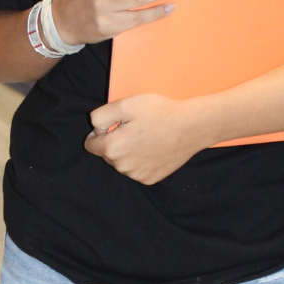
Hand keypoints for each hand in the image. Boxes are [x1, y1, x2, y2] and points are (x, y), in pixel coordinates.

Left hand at [84, 93, 212, 183]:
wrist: (192, 127)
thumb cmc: (160, 113)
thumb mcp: (125, 104)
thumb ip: (100, 116)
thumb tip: (96, 129)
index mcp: (112, 148)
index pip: (90, 144)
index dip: (101, 132)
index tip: (117, 125)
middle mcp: (122, 166)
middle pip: (107, 155)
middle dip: (115, 142)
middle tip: (136, 129)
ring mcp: (137, 175)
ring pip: (122, 163)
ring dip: (128, 153)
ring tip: (147, 138)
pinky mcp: (150, 179)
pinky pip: (136, 170)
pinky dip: (141, 161)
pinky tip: (154, 149)